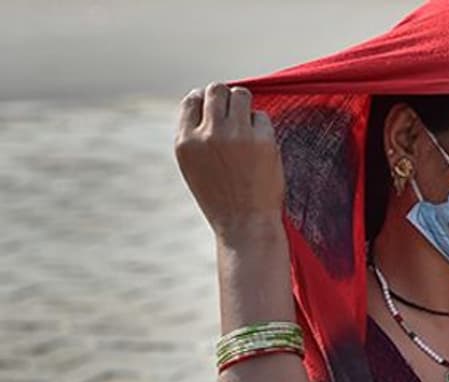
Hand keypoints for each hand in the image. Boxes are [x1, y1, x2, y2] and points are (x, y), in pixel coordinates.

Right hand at [175, 83, 284, 241]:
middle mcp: (208, 134)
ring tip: (248, 126)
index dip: (205, 100)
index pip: (192, 100)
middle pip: (216, 89)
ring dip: (246, 105)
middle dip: (226, 97)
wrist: (245, 225)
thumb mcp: (194, 167)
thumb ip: (196, 136)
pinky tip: (261, 146)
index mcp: (186, 141)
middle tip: (235, 115)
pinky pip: (262, 116)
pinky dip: (262, 127)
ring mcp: (236, 135)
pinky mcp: (262, 140)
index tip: (215, 110)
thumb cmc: (221, 199)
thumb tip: (206, 102)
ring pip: (241, 95)